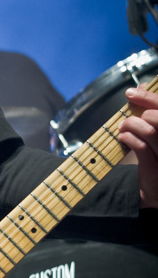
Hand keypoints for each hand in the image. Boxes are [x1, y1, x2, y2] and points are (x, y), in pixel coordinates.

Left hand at [120, 86, 157, 207]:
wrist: (157, 191)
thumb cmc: (157, 156)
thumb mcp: (156, 133)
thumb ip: (152, 111)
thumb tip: (142, 87)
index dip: (149, 97)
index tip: (131, 92)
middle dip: (142, 112)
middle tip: (128, 118)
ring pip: (151, 130)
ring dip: (131, 125)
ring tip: (123, 127)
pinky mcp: (157, 169)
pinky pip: (141, 148)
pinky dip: (128, 138)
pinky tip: (123, 137)